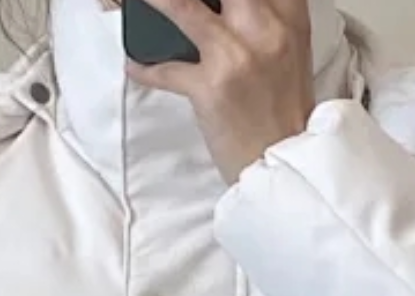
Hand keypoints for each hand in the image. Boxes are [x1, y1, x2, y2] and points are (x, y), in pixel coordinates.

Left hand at [127, 0, 316, 183]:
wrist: (284, 161)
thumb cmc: (282, 110)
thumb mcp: (287, 48)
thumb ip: (262, 13)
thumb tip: (220, 4)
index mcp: (288, 13)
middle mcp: (265, 27)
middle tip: (163, 0)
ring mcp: (238, 55)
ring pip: (182, 6)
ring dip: (152, 2)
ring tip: (126, 1)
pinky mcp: (212, 87)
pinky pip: (164, 68)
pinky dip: (143, 66)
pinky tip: (135, 63)